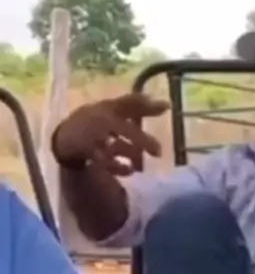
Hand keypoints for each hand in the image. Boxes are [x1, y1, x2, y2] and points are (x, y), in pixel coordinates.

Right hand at [51, 93, 169, 175]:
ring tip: (140, 165)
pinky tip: (129, 170)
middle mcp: (102, 119)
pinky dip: (119, 167)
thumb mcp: (114, 109)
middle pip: (126, 130)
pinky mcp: (88, 151)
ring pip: (117, 146)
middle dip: (143, 141)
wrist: (66, 135)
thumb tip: (167, 105)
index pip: (130, 102)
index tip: (166, 107)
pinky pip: (105, 161)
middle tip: (159, 152)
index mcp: (109, 106)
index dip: (146, 104)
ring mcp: (94, 135)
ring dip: (132, 155)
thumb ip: (138, 106)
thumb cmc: (97, 119)